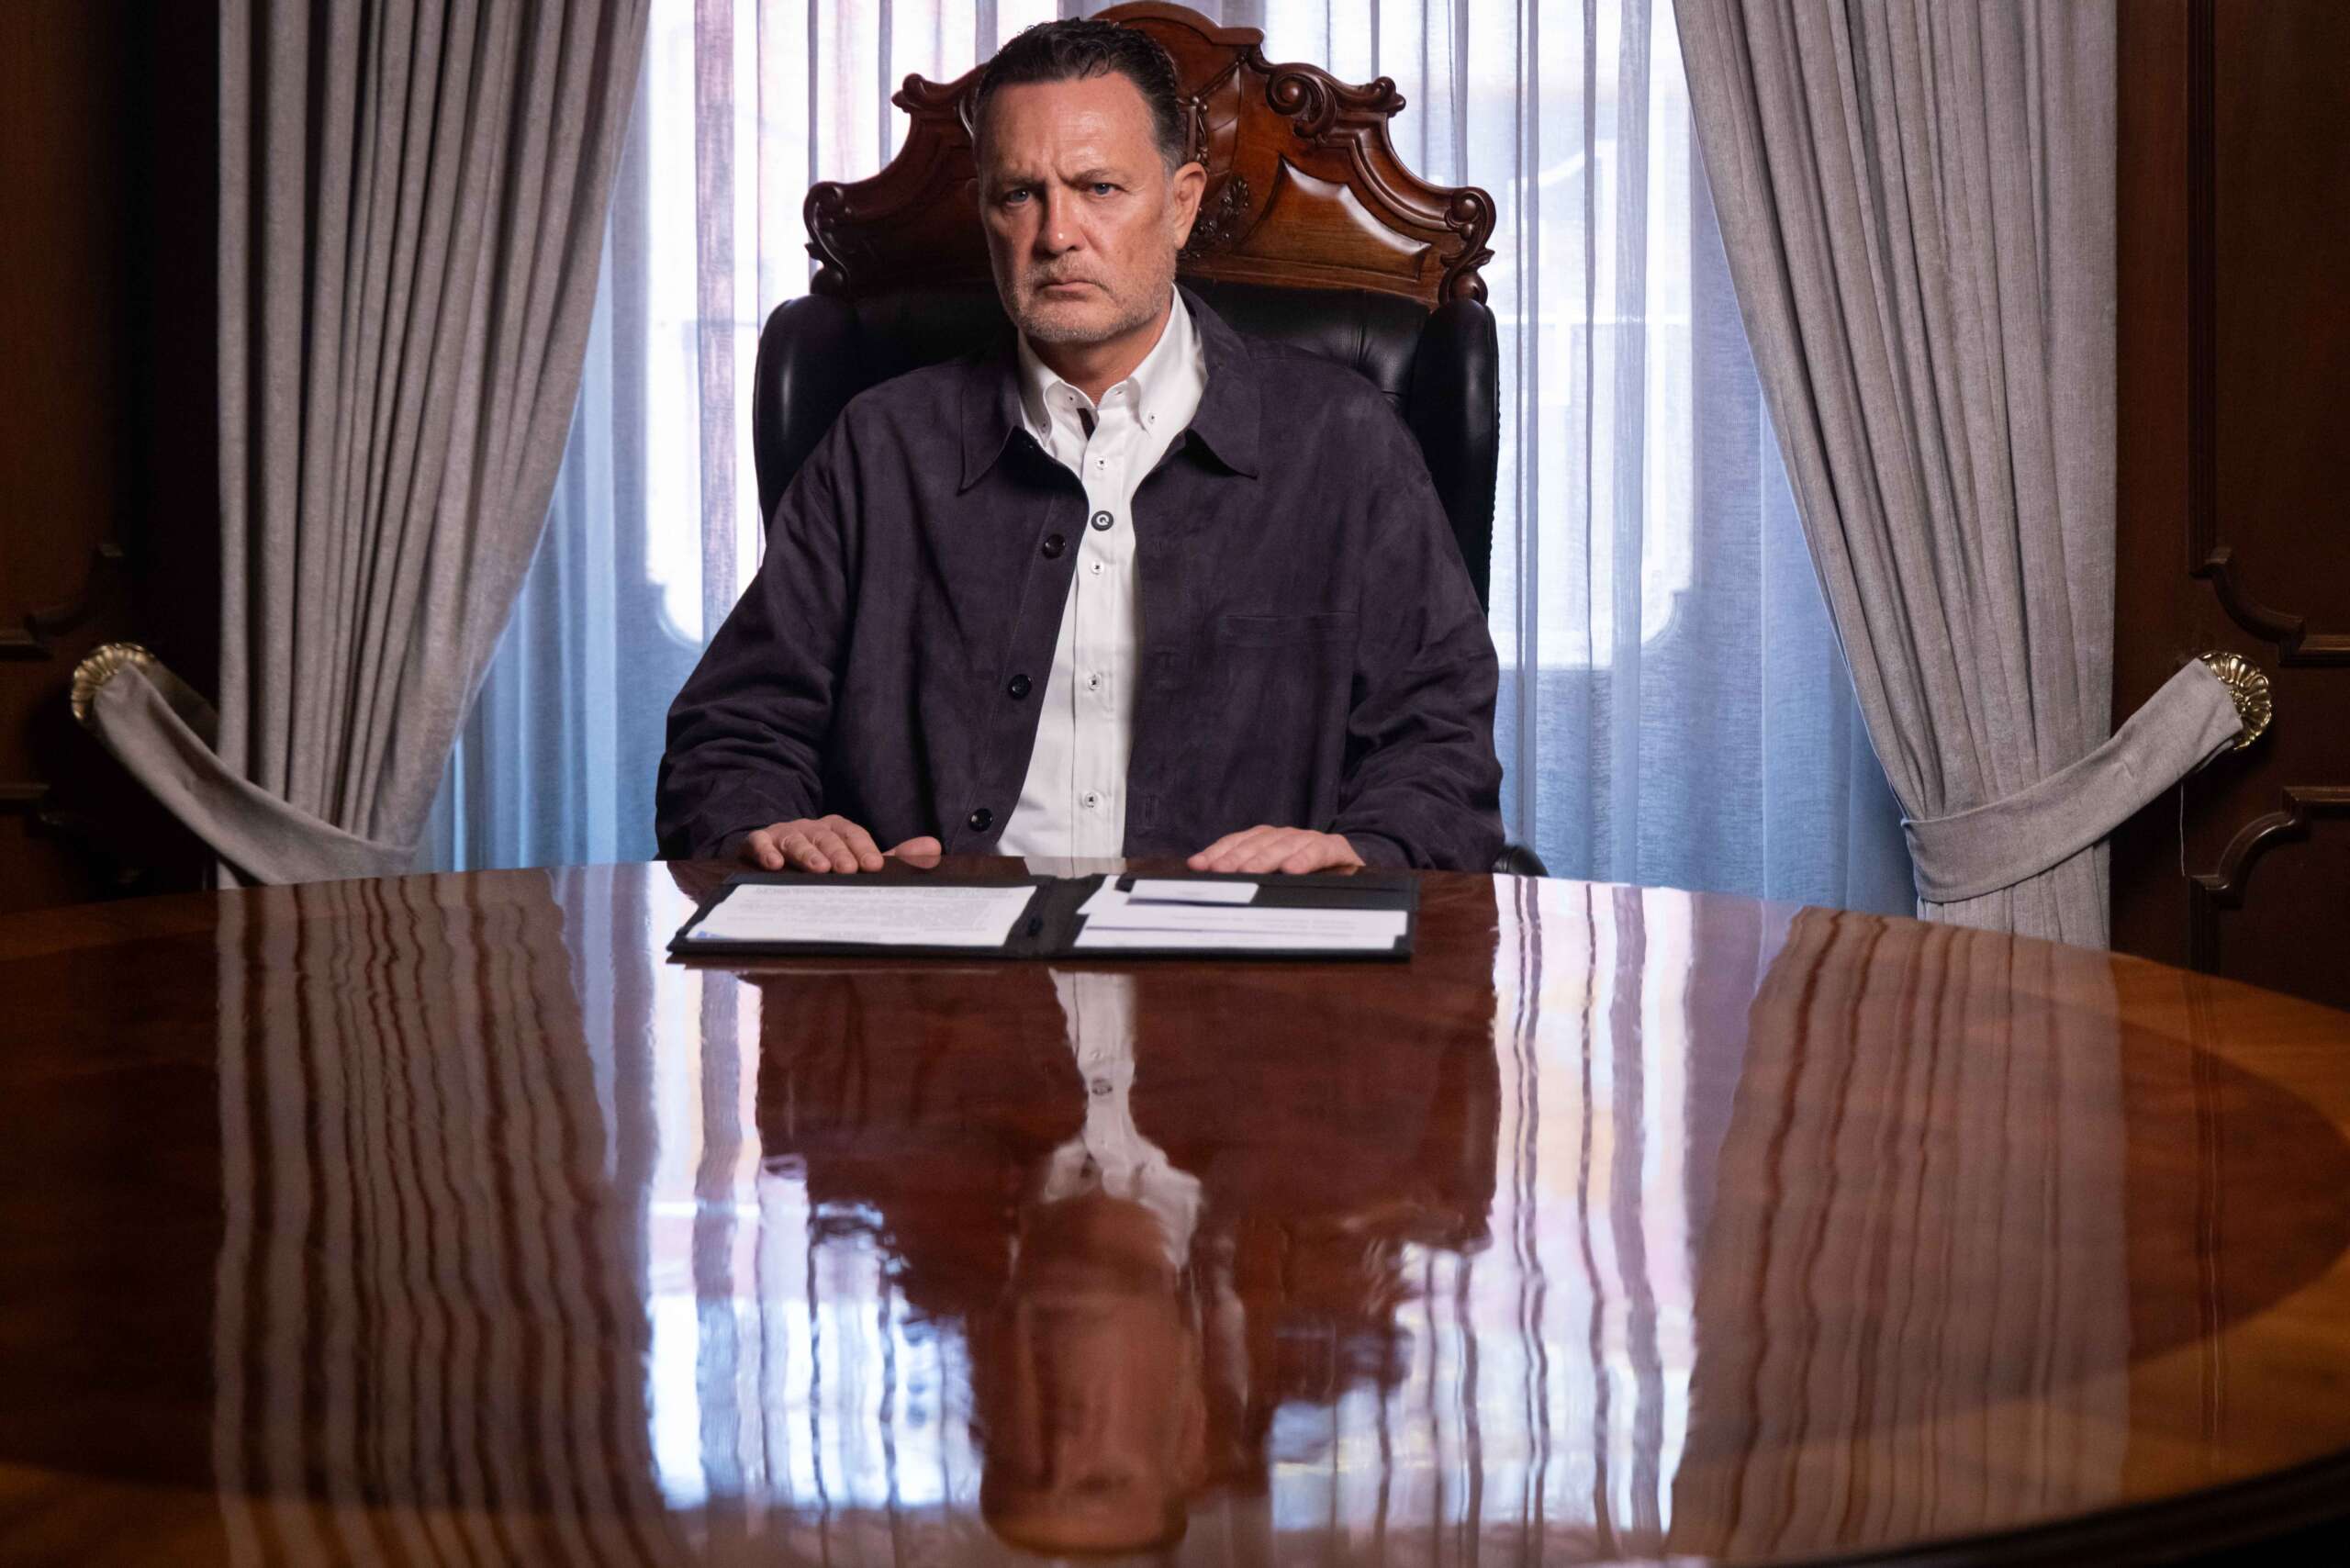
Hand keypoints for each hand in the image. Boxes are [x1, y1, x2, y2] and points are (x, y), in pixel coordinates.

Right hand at [741, 816, 942, 872]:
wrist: (775, 853)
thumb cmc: (824, 859)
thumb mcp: (858, 859)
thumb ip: (894, 856)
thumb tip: (934, 847)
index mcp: (837, 829)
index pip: (853, 834)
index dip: (864, 848)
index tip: (874, 866)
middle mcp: (813, 827)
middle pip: (827, 837)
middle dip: (838, 852)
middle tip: (847, 870)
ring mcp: (785, 833)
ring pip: (796, 839)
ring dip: (807, 853)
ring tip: (818, 869)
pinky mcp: (760, 842)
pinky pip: (760, 843)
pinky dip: (766, 851)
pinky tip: (774, 864)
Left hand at [1186, 826, 1364, 874]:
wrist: (1356, 865)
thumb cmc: (1310, 876)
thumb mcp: (1278, 878)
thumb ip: (1250, 878)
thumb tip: (1213, 882)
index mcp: (1268, 840)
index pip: (1238, 842)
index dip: (1218, 852)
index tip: (1199, 865)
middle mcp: (1286, 836)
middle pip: (1256, 843)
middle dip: (1235, 857)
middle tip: (1219, 871)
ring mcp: (1309, 840)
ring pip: (1283, 846)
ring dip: (1264, 858)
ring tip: (1248, 872)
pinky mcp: (1334, 848)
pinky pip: (1318, 852)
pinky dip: (1304, 859)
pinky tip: (1291, 870)